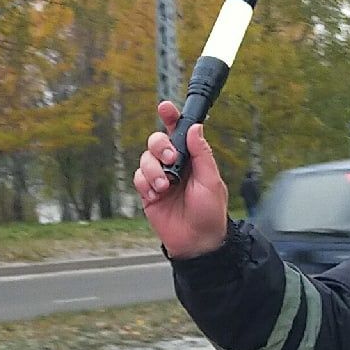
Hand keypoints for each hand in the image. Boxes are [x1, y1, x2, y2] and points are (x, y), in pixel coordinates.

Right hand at [134, 99, 229, 257]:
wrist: (196, 242)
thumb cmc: (209, 213)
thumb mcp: (211, 181)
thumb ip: (202, 153)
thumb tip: (195, 128)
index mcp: (192, 158)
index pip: (179, 132)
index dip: (171, 118)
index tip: (165, 108)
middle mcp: (174, 165)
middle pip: (156, 141)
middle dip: (160, 147)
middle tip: (170, 160)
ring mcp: (160, 178)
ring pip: (145, 159)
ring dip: (153, 170)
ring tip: (164, 186)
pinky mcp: (148, 192)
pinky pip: (138, 178)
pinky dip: (145, 184)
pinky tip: (156, 195)